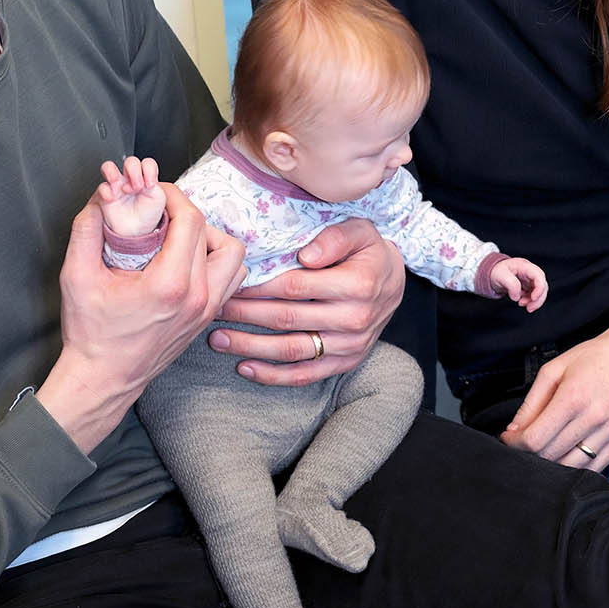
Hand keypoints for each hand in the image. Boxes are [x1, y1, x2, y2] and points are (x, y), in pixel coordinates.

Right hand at [39, 185, 247, 451]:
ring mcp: (208, 308)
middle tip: (160, 213)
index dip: (174, 197)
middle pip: (211, 232)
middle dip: (185, 213)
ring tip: (178, 237)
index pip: (191, 221)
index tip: (155, 192)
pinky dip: (217, 261)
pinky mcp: (209, 316)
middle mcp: (198, 296)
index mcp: (169, 284)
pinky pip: (231, 277)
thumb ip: (87, 228)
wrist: (104, 378)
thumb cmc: (90, 332)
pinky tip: (187, 260)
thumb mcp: (76, 275)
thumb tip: (102, 195)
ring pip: (233, 255)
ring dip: (210, 237)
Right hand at [93, 156, 165, 239]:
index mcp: (146, 178)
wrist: (136, 231)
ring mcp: (118, 186)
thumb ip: (157, 187)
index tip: (150, 183)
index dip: (148, 169)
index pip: (146, 164)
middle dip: (134, 171)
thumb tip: (148, 181)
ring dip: (113, 172)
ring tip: (120, 186)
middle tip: (137, 186)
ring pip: (109, 167)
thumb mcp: (159, 199)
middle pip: (130, 162)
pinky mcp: (107, 195)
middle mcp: (131, 179)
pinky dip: (106, 191)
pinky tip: (112, 198)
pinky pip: (102, 187)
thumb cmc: (148, 214)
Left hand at [217, 218, 405, 386]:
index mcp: (358, 285)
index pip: (295, 287)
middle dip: (244, 314)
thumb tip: (306, 255)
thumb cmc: (369, 253)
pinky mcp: (344, 363)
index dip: (259, 286)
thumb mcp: (361, 232)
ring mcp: (350, 346)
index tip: (231, 283)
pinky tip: (244, 368)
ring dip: (250, 346)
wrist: (395, 284)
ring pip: (290, 350)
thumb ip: (334, 238)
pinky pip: (304, 375)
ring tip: (218, 339)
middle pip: (287, 318)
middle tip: (214, 308)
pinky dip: (272, 375)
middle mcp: (355, 319)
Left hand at [490, 256, 548, 310]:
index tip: (533, 298)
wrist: (491, 273)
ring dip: (534, 301)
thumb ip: (511, 284)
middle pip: (543, 285)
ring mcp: (529, 279)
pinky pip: (534, 294)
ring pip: (540, 291)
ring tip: (522, 304)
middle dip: (538, 298)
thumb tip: (517, 296)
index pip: (539, 276)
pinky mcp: (528, 285)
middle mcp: (529, 272)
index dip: (539, 288)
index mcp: (524, 266)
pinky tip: (522, 302)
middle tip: (529, 308)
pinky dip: (530, 300)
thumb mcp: (500, 276)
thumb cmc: (495, 271)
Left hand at [500, 284, 608, 470]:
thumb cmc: (592, 357)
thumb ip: (532, 402)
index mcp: (573, 397)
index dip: (515, 444)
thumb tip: (514, 432)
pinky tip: (565, 455)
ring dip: (552, 464)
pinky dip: (575, 468)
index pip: (535, 438)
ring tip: (544, 449)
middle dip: (530, 453)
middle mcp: (595, 417)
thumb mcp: (554, 369)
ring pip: (572, 467)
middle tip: (524, 443)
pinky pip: (594, 467)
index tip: (509, 438)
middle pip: (551, 454)